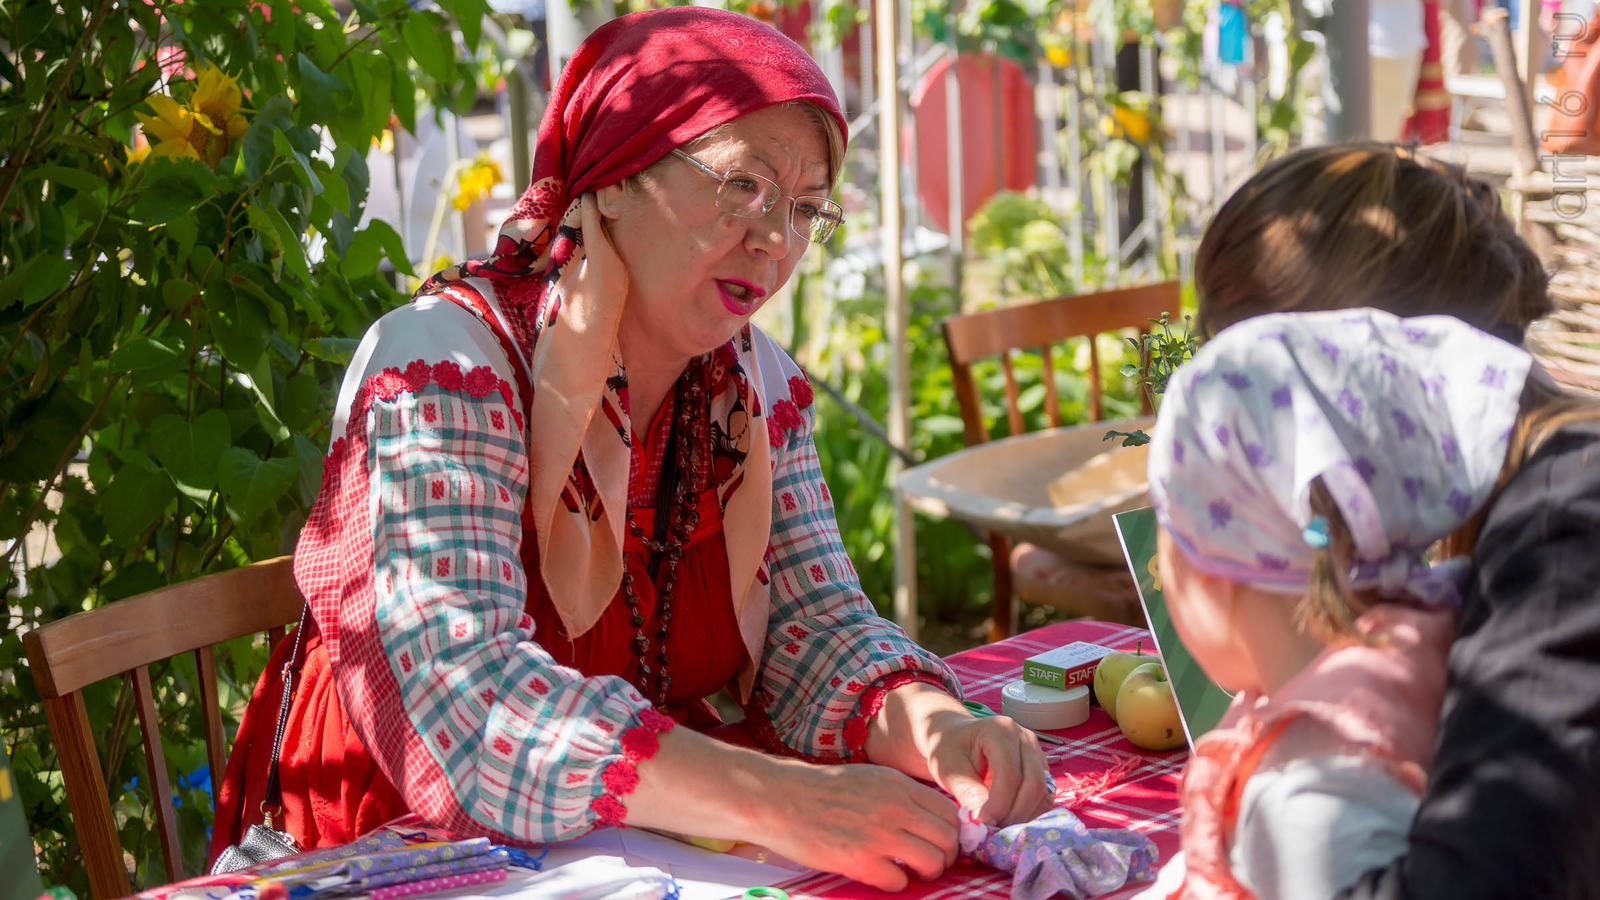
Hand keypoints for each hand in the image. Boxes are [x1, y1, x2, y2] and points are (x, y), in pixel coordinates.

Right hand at [751, 759, 959, 890]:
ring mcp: (879, 835)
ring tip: (908, 871)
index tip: (939, 842)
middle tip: (928, 862)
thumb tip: (929, 818)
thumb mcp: (869, 778)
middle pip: (947, 840)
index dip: (950, 833)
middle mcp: (894, 807)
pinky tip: (881, 875)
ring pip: (932, 863)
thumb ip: (900, 794)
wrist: (781, 799)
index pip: (948, 812)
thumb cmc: (821, 790)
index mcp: (897, 785)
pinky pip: (900, 882)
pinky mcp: (860, 861)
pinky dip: (895, 883)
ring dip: (925, 873)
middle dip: (944, 856)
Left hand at [921, 712, 1053, 825]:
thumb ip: (967, 791)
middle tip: (994, 833)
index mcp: (1001, 731)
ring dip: (1025, 817)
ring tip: (1000, 830)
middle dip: (1015, 814)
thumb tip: (985, 822)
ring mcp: (1037, 753)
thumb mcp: (948, 768)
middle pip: (1034, 784)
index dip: (1000, 804)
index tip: (984, 824)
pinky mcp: (1041, 769)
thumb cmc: (949, 749)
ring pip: (1043, 793)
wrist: (955, 738)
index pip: (1010, 774)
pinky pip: (1044, 797)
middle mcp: (1026, 739)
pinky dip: (1030, 815)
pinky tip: (1011, 824)